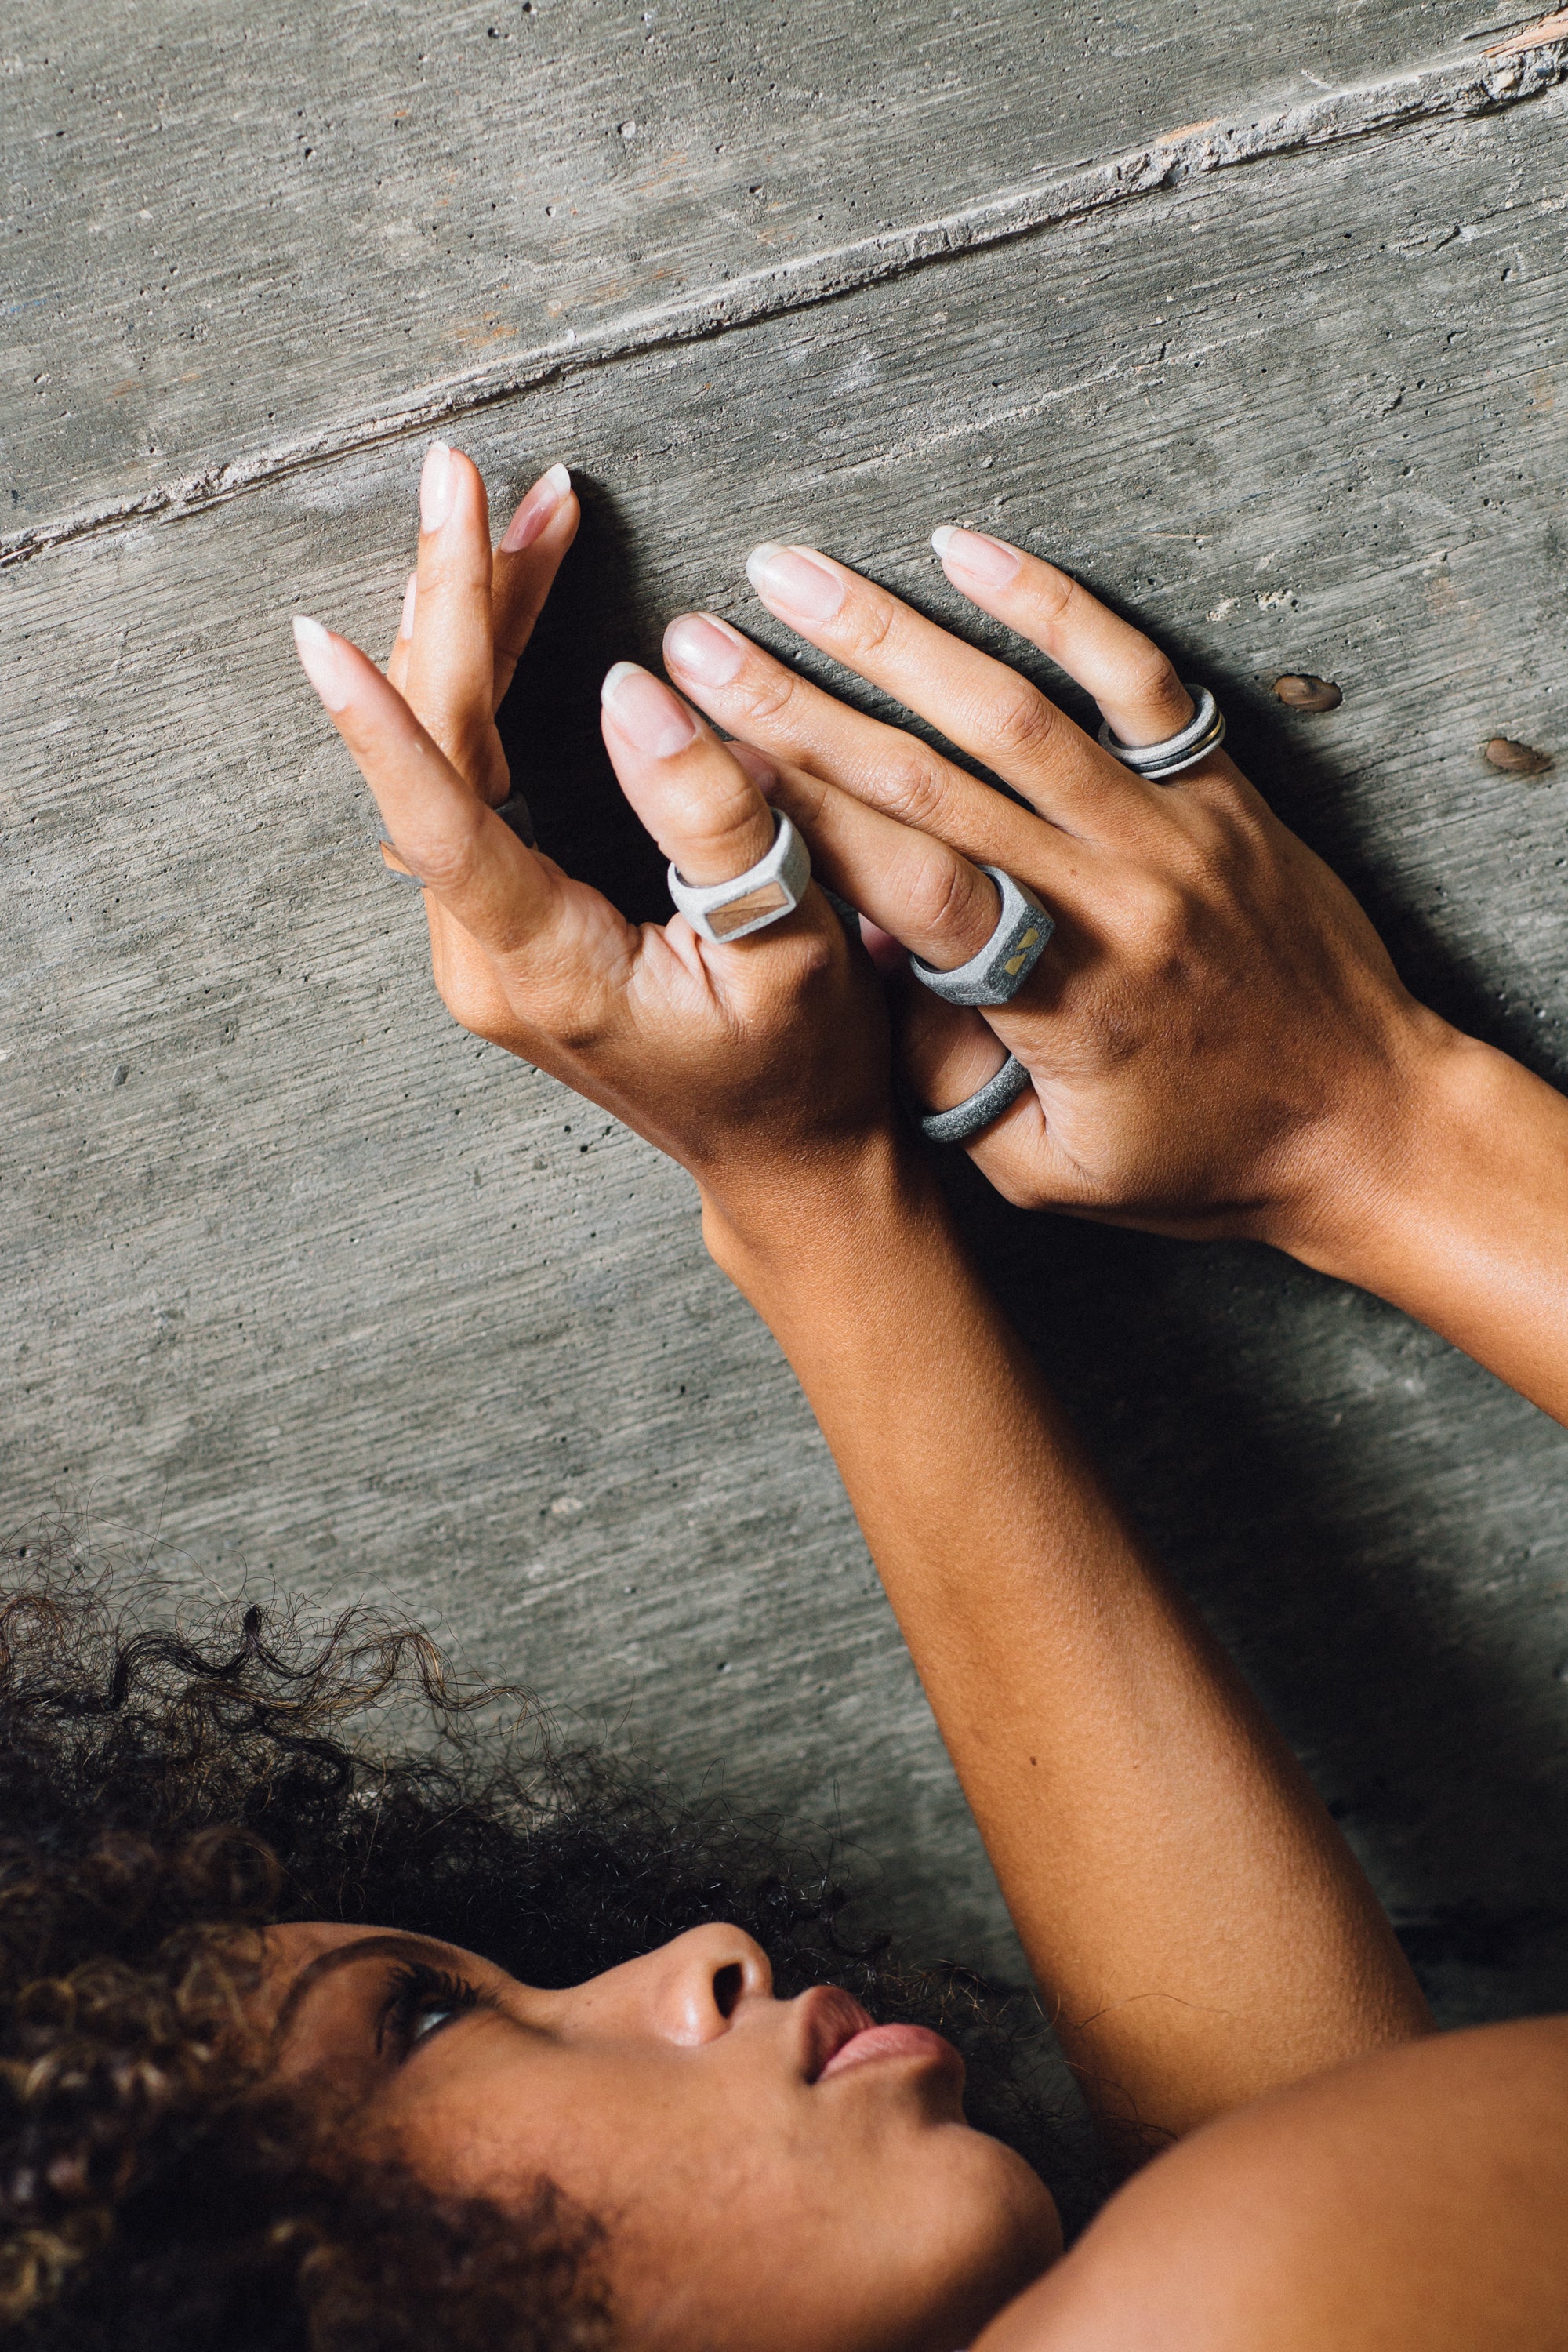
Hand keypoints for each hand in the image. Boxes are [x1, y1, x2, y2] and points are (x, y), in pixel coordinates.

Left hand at [291, 448, 1021, 1232]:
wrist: (789, 1162)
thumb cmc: (803, 1071)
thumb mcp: (792, 950)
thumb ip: (715, 820)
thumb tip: (632, 689)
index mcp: (544, 967)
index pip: (440, 823)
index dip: (381, 724)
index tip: (319, 631)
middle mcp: (485, 954)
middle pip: (439, 753)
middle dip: (459, 606)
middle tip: (470, 480)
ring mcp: (484, 939)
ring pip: (452, 753)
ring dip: (482, 628)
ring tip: (524, 515)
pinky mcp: (504, 918)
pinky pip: (476, 777)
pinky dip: (499, 680)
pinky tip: (524, 607)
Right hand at [662, 531, 1450, 1255]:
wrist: (1370, 1122)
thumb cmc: (1202, 1159)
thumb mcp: (1048, 1171)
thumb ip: (943, 1081)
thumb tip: (859, 971)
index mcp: (1058, 996)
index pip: (899, 880)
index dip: (789, 811)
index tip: (698, 753)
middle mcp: (1109, 892)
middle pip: (927, 775)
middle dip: (795, 702)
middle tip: (701, 640)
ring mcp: (1169, 826)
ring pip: (1010, 706)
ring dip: (887, 633)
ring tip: (789, 573)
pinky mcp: (1219, 786)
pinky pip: (1132, 675)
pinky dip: (1048, 604)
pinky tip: (965, 550)